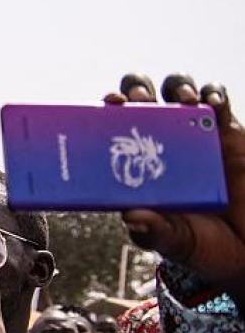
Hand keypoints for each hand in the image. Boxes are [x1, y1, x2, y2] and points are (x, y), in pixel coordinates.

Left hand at [106, 74, 244, 301]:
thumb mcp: (175, 242)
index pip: (113, 128)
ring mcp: (194, 136)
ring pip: (178, 93)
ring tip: (182, 100)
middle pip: (142, 100)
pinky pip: (218, 102)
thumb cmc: (203, 244)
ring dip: (176, 87)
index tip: (107, 104)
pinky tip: (211, 102)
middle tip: (138, 99)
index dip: (105, 112)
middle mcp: (161, 144)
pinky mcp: (227, 133)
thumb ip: (155, 232)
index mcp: (137, 164)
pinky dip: (213, 94)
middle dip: (136, 91)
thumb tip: (132, 217)